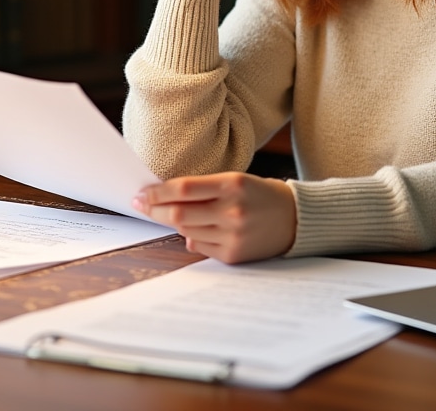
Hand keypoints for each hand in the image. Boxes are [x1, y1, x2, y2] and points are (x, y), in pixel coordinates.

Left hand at [132, 172, 296, 263]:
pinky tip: (197, 229)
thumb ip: (203, 190)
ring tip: (174, 214)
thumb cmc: (260, 194)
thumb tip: (165, 201)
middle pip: (179, 213)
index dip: (158, 192)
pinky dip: (192, 237)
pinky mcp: (233, 255)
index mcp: (232, 185)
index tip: (142, 192)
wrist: (295, 219)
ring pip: (186, 231)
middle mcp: (232, 211)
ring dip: (174, 223)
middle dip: (155, 210)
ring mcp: (232, 235)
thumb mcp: (236, 180)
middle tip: (141, 204)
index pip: (184, 188)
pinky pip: (200, 247)